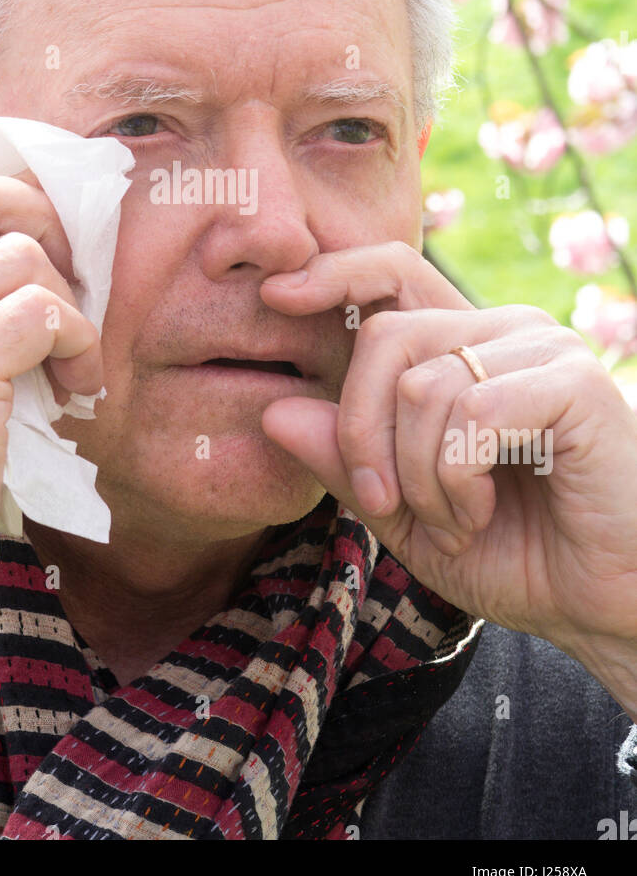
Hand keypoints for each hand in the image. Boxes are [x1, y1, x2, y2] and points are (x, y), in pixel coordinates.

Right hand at [0, 167, 100, 756]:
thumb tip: (21, 282)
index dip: (12, 210)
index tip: (52, 264)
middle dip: (42, 221)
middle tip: (70, 291)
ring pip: (20, 256)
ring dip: (70, 309)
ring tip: (73, 372)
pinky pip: (40, 312)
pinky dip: (77, 344)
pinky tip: (74, 392)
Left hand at [259, 241, 636, 653]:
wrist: (603, 605)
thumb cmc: (516, 555)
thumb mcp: (405, 513)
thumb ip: (345, 462)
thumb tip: (272, 411)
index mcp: (463, 348)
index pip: (393, 271)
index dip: (334, 274)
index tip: (276, 296)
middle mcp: (502, 332)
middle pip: (385, 338)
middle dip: (361, 432)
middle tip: (382, 503)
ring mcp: (542, 350)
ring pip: (421, 385)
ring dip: (419, 478)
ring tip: (456, 521)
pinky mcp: (572, 383)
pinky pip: (470, 412)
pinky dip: (456, 480)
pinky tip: (482, 515)